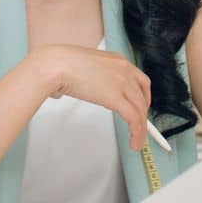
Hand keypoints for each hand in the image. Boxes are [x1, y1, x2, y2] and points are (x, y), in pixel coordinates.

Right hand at [31, 45, 150, 151]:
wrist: (57, 65)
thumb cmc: (63, 64)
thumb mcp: (89, 66)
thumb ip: (96, 76)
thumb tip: (91, 90)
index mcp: (118, 61)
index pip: (141, 81)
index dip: (144, 98)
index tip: (141, 109)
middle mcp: (124, 70)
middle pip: (142, 98)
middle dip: (142, 116)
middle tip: (139, 128)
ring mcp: (122, 83)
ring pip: (140, 110)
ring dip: (141, 129)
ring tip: (137, 141)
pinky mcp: (116, 98)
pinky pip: (133, 119)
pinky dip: (137, 132)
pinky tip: (134, 141)